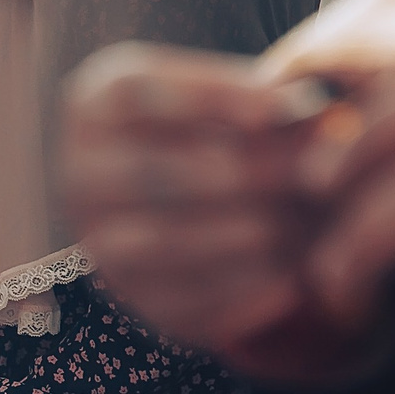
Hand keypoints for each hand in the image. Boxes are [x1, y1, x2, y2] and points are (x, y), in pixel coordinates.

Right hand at [63, 42, 384, 381]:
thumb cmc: (215, 131)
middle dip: (249, 173)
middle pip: (159, 173)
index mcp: (94, 105)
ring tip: (312, 224)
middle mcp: (77, 173)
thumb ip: (260, 100)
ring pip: (167, 241)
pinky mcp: (128, 296)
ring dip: (248, 235)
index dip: (221, 97)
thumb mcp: (225, 98)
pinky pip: (181, 300)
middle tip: (317, 174)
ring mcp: (95, 239)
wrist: (180, 203)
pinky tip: (295, 274)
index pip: (146, 93)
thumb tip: (310, 112)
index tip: (292, 105)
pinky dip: (243, 288)